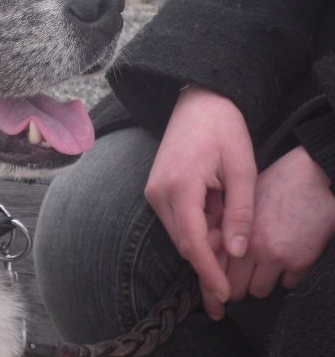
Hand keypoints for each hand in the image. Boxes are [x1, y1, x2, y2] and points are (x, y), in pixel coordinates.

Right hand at [145, 85, 255, 319]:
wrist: (197, 102)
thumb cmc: (223, 129)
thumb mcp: (243, 168)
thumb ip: (240, 212)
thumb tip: (236, 251)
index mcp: (179, 187)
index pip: (193, 243)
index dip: (209, 273)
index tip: (223, 296)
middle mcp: (158, 193)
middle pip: (184, 244)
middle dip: (210, 261)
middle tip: (237, 271)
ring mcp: (154, 191)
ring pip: (180, 235)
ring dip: (205, 241)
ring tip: (230, 226)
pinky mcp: (156, 190)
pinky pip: (177, 221)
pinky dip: (198, 228)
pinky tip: (217, 217)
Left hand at [226, 145, 334, 299]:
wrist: (313, 179)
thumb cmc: (276, 184)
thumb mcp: (241, 199)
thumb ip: (227, 224)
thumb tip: (212, 245)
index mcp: (234, 229)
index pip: (214, 264)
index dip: (213, 274)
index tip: (215, 277)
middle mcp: (253, 247)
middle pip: (234, 287)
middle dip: (234, 285)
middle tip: (237, 278)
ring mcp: (278, 257)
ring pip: (259, 291)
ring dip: (258, 282)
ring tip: (260, 269)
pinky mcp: (301, 262)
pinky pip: (287, 285)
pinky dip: (285, 277)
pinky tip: (284, 262)